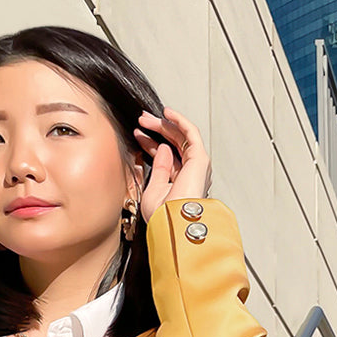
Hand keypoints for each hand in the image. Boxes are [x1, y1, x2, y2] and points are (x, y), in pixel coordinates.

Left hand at [133, 106, 212, 223]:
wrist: (173, 223)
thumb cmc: (162, 216)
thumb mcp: (152, 189)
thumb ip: (158, 168)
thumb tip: (162, 148)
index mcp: (179, 182)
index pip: (165, 156)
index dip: (150, 143)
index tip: (137, 134)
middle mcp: (190, 173)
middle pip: (173, 144)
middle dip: (157, 130)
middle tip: (141, 120)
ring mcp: (196, 165)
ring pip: (180, 137)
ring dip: (164, 124)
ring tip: (146, 118)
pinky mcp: (199, 159)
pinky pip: (190, 133)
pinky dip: (179, 121)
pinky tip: (167, 113)